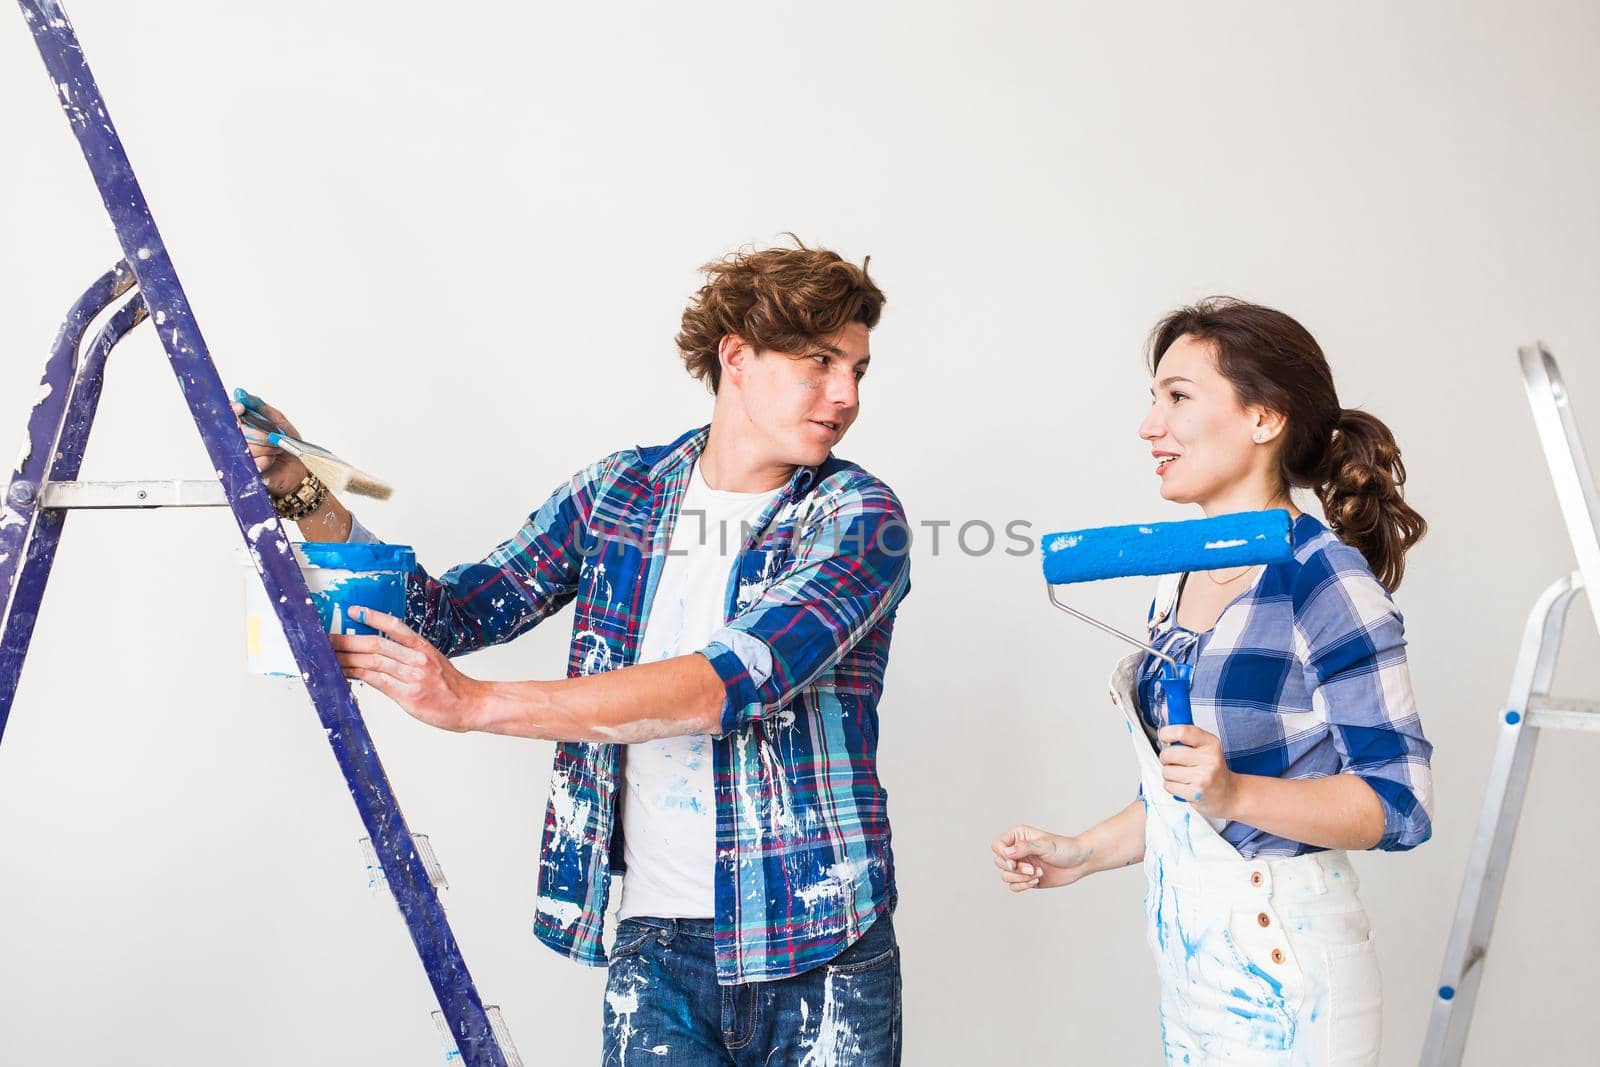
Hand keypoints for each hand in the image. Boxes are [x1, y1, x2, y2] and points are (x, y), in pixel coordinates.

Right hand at [231, 394, 306, 494]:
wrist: (299, 468)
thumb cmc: (288, 444)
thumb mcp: (278, 420)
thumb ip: (260, 407)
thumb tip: (241, 393)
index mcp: (242, 426)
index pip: (228, 415)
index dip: (233, 411)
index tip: (242, 409)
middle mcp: (237, 440)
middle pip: (237, 432)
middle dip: (259, 434)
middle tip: (272, 437)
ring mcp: (240, 456)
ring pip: (245, 447)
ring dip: (266, 447)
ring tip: (275, 450)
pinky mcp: (246, 471)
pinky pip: (252, 462)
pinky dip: (267, 460)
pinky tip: (272, 461)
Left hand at [331, 606, 484, 732]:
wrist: (471, 705)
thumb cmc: (451, 686)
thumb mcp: (433, 662)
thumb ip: (409, 657)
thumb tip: (381, 655)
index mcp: (423, 647)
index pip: (395, 626)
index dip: (374, 617)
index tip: (354, 611)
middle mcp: (417, 659)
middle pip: (376, 644)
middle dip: (348, 640)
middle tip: (327, 637)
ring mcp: (412, 676)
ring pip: (373, 662)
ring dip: (347, 657)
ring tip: (329, 654)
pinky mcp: (408, 695)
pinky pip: (377, 681)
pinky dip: (358, 675)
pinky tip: (345, 672)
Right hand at [991, 824, 1094, 891]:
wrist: (1079, 862)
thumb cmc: (1064, 848)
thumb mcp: (1044, 845)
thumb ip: (1024, 847)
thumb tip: (1006, 852)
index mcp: (1018, 837)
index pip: (997, 845)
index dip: (1002, 855)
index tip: (1013, 863)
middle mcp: (1017, 851)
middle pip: (999, 862)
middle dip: (1015, 869)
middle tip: (1032, 869)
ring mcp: (1021, 865)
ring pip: (1006, 876)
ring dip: (1020, 878)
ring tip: (1037, 873)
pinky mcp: (1026, 878)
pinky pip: (1014, 886)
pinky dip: (1022, 886)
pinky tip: (1037, 880)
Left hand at [1157, 724, 1238, 817]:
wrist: (1229, 794)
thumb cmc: (1213, 767)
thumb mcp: (1203, 745)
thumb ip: (1182, 728)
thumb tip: (1165, 709)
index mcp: (1210, 743)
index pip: (1182, 732)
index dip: (1166, 733)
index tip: (1164, 736)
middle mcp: (1209, 759)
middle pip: (1170, 753)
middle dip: (1166, 758)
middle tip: (1175, 761)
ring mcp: (1203, 777)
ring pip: (1167, 771)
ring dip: (1169, 774)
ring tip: (1182, 775)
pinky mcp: (1196, 793)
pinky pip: (1169, 786)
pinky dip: (1172, 786)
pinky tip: (1184, 785)